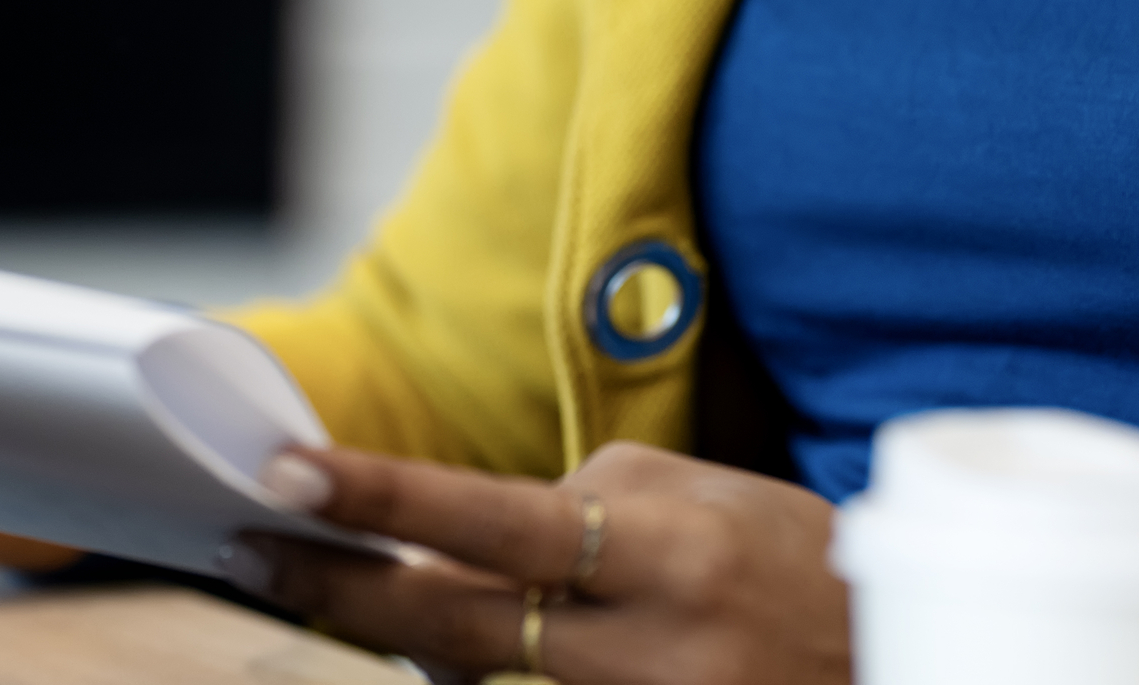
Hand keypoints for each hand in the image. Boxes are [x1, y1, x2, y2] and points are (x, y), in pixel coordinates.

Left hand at [234, 439, 848, 684]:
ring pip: (491, 675)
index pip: (492, 519)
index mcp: (666, 551)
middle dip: (342, 589)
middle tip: (248, 551)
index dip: (383, 499)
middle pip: (457, 623)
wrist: (890, 658)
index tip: (285, 473)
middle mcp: (652, 645)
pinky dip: (497, 674)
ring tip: (363, 592)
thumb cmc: (792, 563)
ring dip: (427, 641)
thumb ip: (580, 514)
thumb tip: (461, 538)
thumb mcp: (696, 503)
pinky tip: (459, 654)